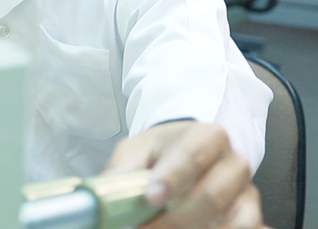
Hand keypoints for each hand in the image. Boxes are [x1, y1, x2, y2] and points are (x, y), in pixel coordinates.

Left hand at [105, 120, 265, 228]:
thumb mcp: (137, 150)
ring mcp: (246, 191)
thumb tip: (105, 192)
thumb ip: (124, 169)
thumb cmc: (161, 152)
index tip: (151, 197)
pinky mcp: (251, 215)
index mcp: (208, 136)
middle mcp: (233, 163)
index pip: (191, 156)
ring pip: (231, 220)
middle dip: (175, 220)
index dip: (172, 179)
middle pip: (210, 196)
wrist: (186, 153)